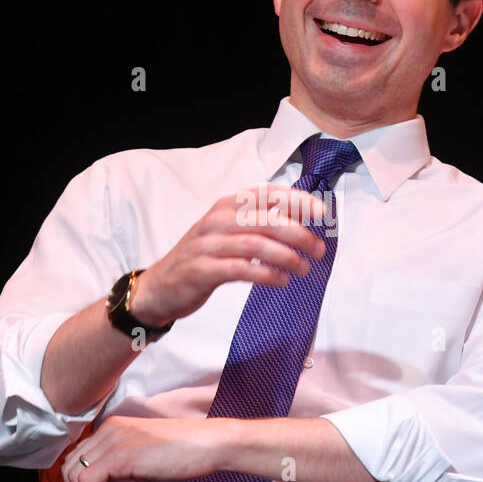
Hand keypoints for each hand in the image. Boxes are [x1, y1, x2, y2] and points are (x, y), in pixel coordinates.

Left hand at [61, 416, 228, 481]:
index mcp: (111, 429)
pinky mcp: (120, 456)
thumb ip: (120, 464)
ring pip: (72, 477)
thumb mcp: (143, 457)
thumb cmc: (184, 454)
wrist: (209, 444)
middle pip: (67, 469)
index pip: (76, 459)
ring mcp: (112, 442)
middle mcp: (107, 431)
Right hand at [130, 185, 327, 327]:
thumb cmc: (203, 258)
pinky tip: (280, 281)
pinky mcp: (202, 270)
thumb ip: (258, 224)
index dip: (297, 201)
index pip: (267, 194)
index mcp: (226, 206)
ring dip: (286, 257)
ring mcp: (208, 245)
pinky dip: (266, 274)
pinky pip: (241, 269)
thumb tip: (302, 220)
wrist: (160, 287)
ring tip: (303, 269)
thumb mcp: (228, 233)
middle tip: (318, 250)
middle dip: (299, 233)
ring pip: (256, 243)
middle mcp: (217, 220)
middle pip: (266, 219)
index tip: (321, 213)